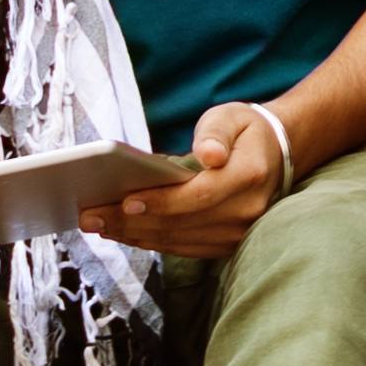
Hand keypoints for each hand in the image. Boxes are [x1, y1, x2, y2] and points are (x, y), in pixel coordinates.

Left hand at [86, 102, 285, 258]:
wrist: (276, 156)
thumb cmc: (243, 132)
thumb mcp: (230, 118)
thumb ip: (216, 133)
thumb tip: (209, 154)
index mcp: (249, 176)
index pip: (199, 195)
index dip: (161, 202)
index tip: (124, 201)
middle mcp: (247, 211)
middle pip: (181, 223)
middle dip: (131, 222)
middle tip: (90, 217)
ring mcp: (238, 233)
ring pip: (177, 239)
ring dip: (134, 235)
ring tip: (98, 226)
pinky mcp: (226, 244)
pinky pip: (182, 247)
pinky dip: (150, 241)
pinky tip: (123, 233)